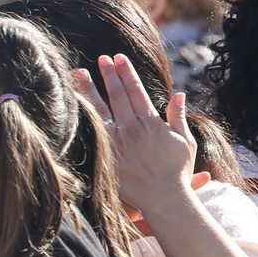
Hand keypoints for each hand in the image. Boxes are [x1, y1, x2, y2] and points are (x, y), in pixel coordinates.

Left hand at [71, 55, 196, 211]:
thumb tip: (179, 94)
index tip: (119, 58)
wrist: (164, 198)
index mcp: (151, 123)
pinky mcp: (107, 155)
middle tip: (101, 58)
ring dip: (89, 89)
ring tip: (79, 73)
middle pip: (117, 96)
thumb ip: (178, 116)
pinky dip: (82, 116)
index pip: (136, 91)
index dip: (127, 73)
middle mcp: (133, 128)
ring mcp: (118, 142)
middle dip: (109, 75)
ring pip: (100, 109)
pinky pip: (92, 131)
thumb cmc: (177, 173)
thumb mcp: (184, 141)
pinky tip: (73, 104)